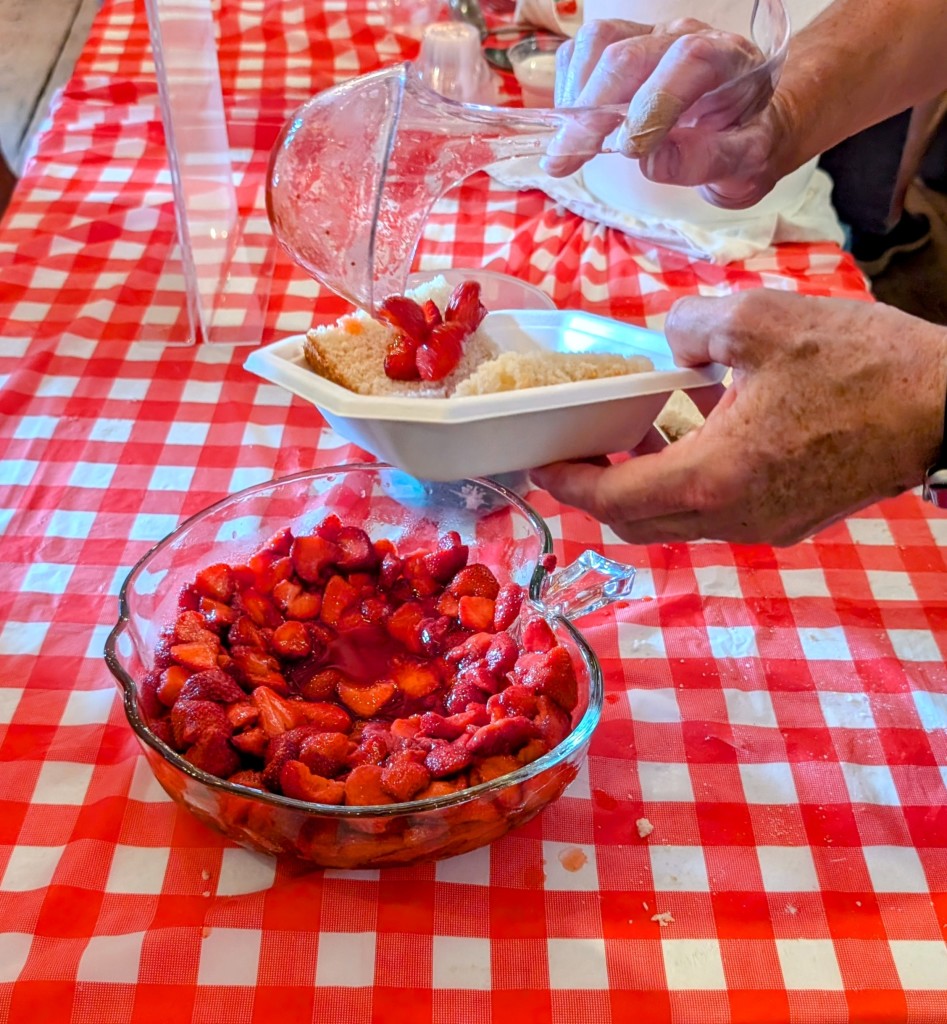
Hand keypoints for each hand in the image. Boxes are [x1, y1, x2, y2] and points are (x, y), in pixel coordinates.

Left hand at [531, 290, 946, 545]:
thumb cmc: (862, 363)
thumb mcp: (761, 319)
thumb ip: (692, 327)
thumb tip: (668, 342)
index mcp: (715, 476)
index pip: (615, 499)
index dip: (569, 485)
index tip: (542, 469)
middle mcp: (734, 517)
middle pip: (638, 523)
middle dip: (597, 493)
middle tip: (577, 455)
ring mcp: (765, 527)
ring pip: (678, 523)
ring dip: (643, 489)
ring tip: (633, 438)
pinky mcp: (791, 521)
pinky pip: (718, 515)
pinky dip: (687, 489)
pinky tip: (695, 440)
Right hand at [540, 18, 792, 208]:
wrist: (746, 121)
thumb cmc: (746, 142)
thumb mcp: (744, 164)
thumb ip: (705, 160)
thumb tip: (651, 161)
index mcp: (728, 59)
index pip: (687, 60)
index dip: (650, 103)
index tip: (625, 151)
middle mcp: (684, 36)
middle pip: (626, 53)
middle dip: (591, 111)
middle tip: (566, 161)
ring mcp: (648, 37)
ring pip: (596, 43)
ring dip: (574, 97)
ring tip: (567, 148)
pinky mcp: (620, 46)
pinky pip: (581, 52)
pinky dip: (567, 91)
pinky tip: (573, 129)